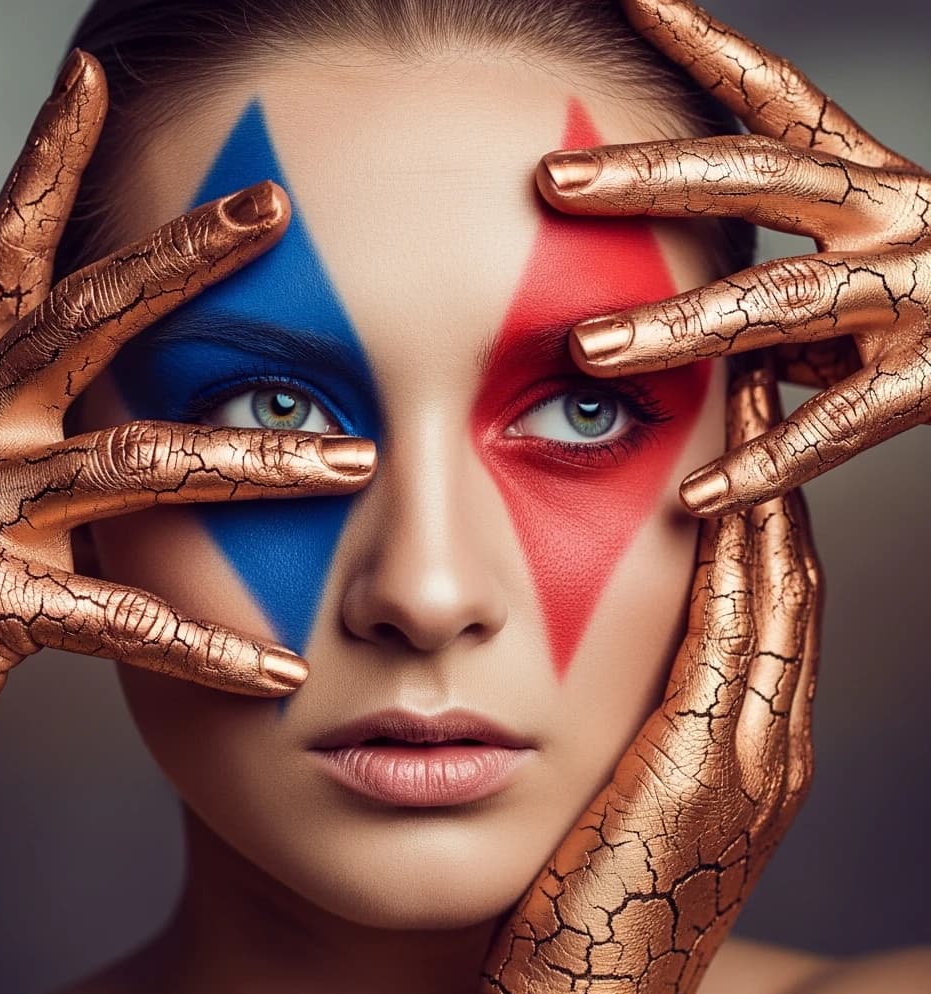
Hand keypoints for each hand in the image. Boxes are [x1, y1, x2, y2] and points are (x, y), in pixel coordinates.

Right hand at [0, 51, 375, 817]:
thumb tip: (182, 419)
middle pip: (82, 320)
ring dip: (263, 465)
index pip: (11, 256)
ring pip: (139, 465)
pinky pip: (125, 620)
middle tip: (271, 205)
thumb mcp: (0, 493)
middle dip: (179, 257)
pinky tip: (282, 673)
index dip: (45, 160)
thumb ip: (71, 446)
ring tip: (358, 463)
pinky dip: (211, 651)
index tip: (91, 78)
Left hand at [479, 356, 821, 993]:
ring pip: (775, 590)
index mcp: (745, 738)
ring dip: (761, 488)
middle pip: (783, 574)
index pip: (760, 594)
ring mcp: (752, 754)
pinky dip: (738, 559)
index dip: (754, 502)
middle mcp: (767, 738)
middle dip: (771, 470)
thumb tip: (590, 643)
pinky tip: (723, 489)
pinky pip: (736, 638)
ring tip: (747, 397)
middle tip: (752, 377)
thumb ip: (627, 714)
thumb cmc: (583, 902)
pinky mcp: (706, 770)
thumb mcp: (619, 791)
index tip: (728, 422)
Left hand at [537, 0, 929, 516]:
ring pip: (781, 303)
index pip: (776, 96)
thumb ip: (788, 281)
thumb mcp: (868, 256)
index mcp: (868, 179)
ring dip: (679, 327)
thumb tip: (707, 326)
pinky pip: (833, 428)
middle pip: (756, 179)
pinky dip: (760, 464)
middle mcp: (894, 216)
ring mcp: (918, 293)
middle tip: (553, 180)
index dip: (704, 42)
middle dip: (649, 178)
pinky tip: (694, 495)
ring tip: (589, 347)